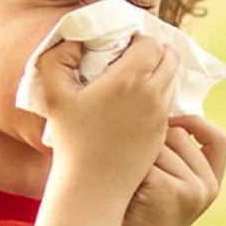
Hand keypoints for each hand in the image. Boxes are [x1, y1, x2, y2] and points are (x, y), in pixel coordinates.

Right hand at [36, 33, 179, 205]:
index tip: (119, 47)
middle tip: (131, 59)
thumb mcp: (54, 94)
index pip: (151, 43)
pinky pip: (167, 103)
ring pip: (171, 80)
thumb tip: (74, 39)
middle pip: (170, 58)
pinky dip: (157, 96)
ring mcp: (161, 115)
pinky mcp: (162, 133)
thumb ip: (58, 57)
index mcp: (130, 78)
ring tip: (131, 81)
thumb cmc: (71, 139)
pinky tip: (133, 104)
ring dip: (158, 74)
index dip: (137, 40)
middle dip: (155, 53)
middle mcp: (153, 94)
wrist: (93, 185)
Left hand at [113, 114, 225, 225]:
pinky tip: (124, 187)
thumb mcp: (170, 186)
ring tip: (128, 182)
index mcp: (212, 183)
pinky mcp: (168, 189)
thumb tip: (161, 107)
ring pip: (159, 143)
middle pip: (179, 134)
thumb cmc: (139, 215)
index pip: (219, 138)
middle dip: (152, 141)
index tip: (170, 121)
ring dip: (137, 155)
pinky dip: (129, 166)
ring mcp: (191, 188)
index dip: (196, 123)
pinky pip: (145, 157)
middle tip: (133, 168)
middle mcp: (207, 186)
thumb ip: (177, 156)